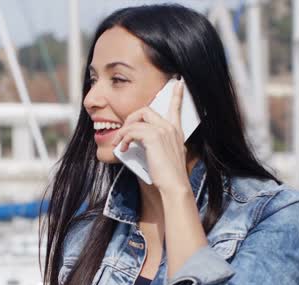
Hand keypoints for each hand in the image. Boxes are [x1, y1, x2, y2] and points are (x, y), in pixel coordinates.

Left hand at [111, 79, 190, 194]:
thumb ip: (157, 146)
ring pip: (137, 120)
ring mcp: (163, 131)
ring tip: (120, 144)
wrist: (174, 186)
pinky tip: (123, 148)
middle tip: (124, 133)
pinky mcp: (153, 137)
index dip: (176, 95)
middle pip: (146, 110)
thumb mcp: (166, 158)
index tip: (178, 83)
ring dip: (124, 131)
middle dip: (131, 119)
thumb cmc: (169, 177)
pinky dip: (124, 138)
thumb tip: (139, 143)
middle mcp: (170, 128)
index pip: (176, 108)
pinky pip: (132, 131)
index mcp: (176, 132)